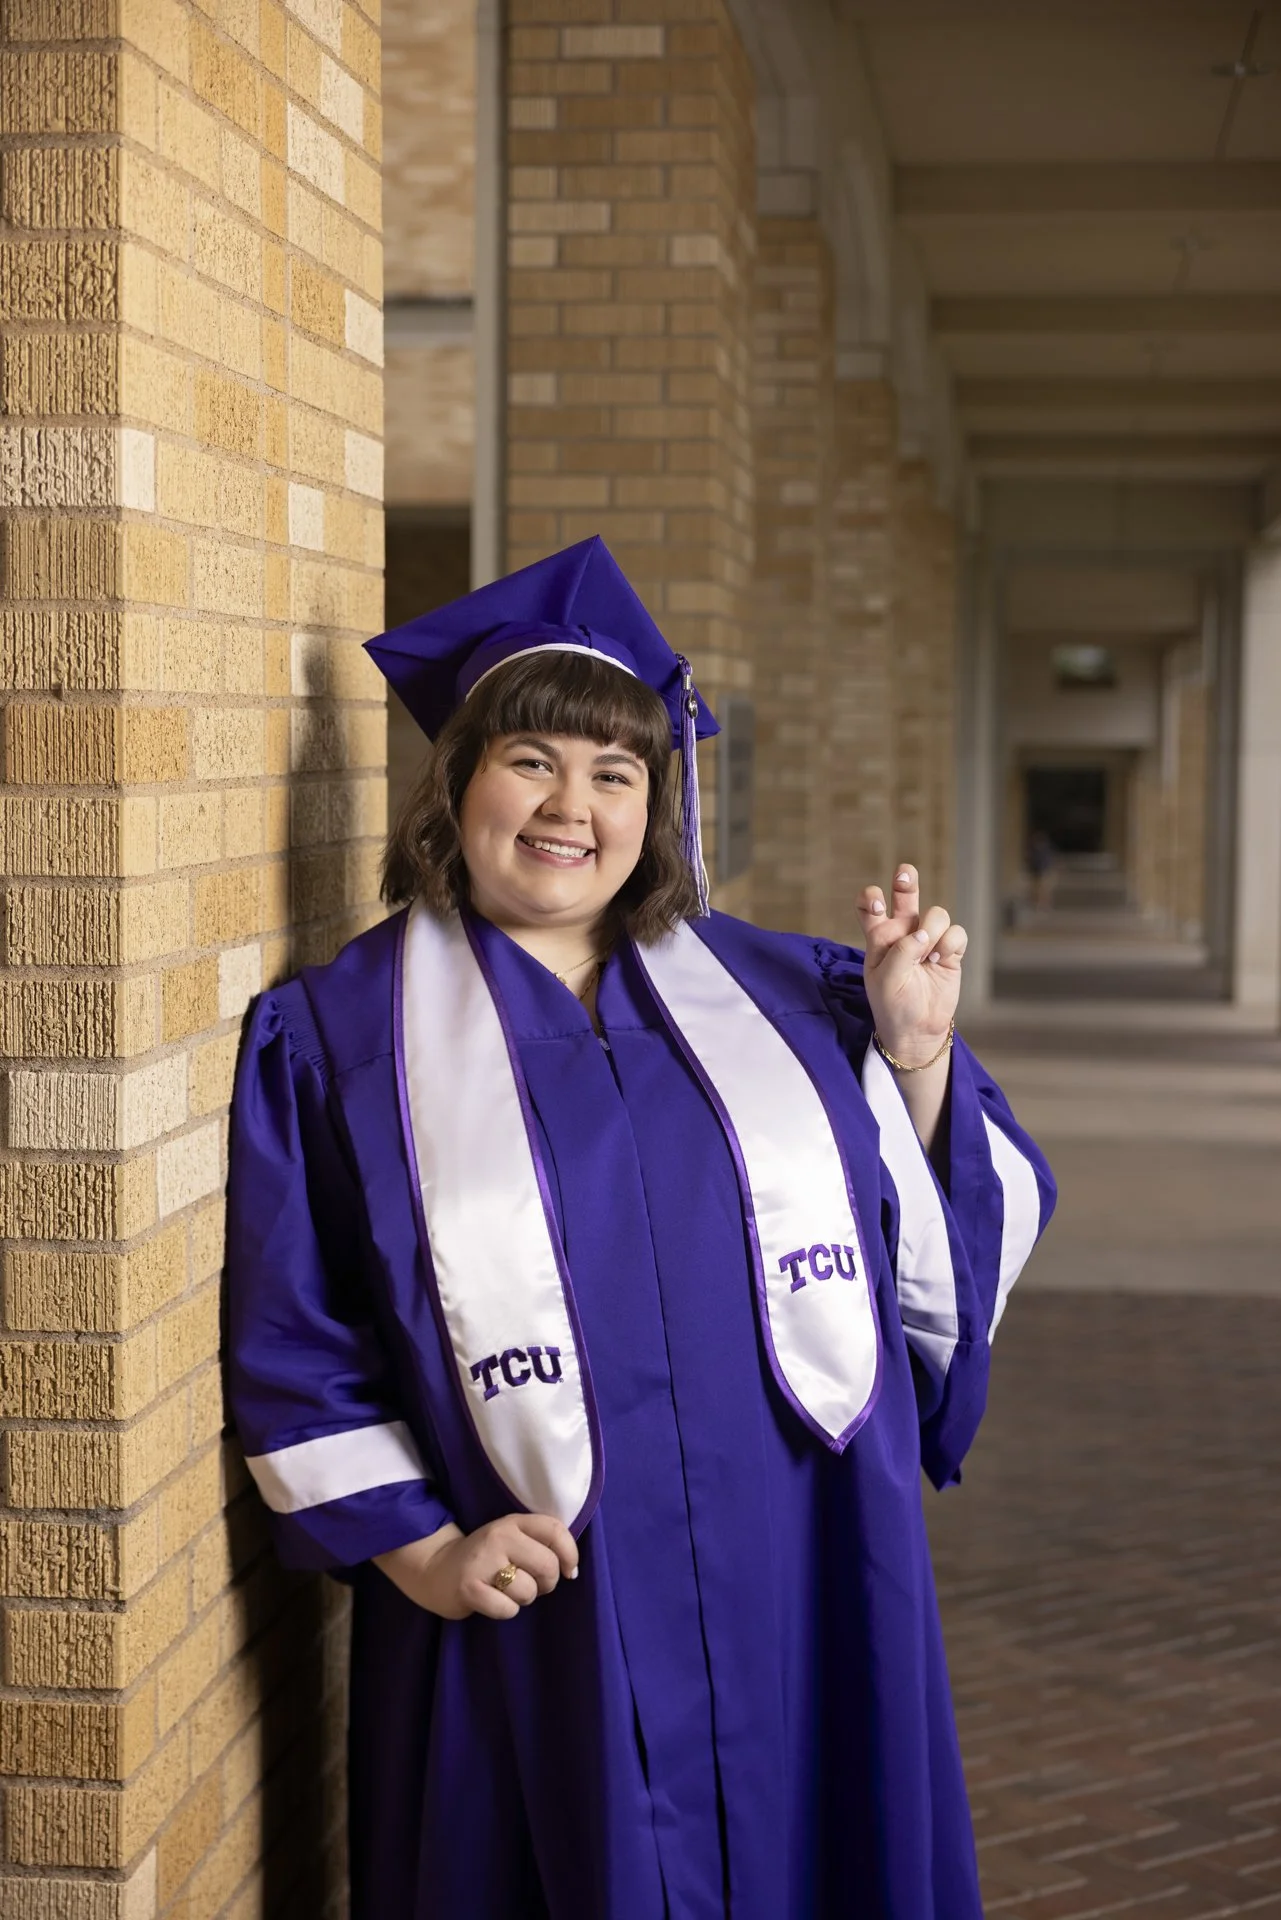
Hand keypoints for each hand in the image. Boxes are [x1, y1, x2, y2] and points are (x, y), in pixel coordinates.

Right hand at [373, 1513, 578, 1621]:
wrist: (436, 1568)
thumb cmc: (485, 1558)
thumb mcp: (510, 1539)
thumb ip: (539, 1544)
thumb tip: (573, 1570)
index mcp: (512, 1522)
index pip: (555, 1530)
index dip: (570, 1553)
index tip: (570, 1571)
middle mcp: (498, 1536)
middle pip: (547, 1565)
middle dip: (547, 1583)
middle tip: (532, 1584)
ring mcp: (483, 1562)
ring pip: (528, 1591)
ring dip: (523, 1599)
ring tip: (505, 1591)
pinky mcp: (470, 1588)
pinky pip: (508, 1609)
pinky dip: (505, 1610)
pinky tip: (491, 1600)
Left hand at [856, 863, 966, 1066]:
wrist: (917, 1029)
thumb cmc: (893, 1004)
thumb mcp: (885, 981)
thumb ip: (900, 953)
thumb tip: (922, 932)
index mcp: (879, 936)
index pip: (870, 906)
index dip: (871, 898)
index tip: (876, 901)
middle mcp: (903, 932)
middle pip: (904, 894)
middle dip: (906, 881)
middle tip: (905, 873)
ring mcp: (928, 939)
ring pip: (936, 914)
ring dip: (932, 931)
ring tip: (926, 956)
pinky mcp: (950, 950)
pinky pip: (956, 932)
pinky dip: (949, 945)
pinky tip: (939, 961)